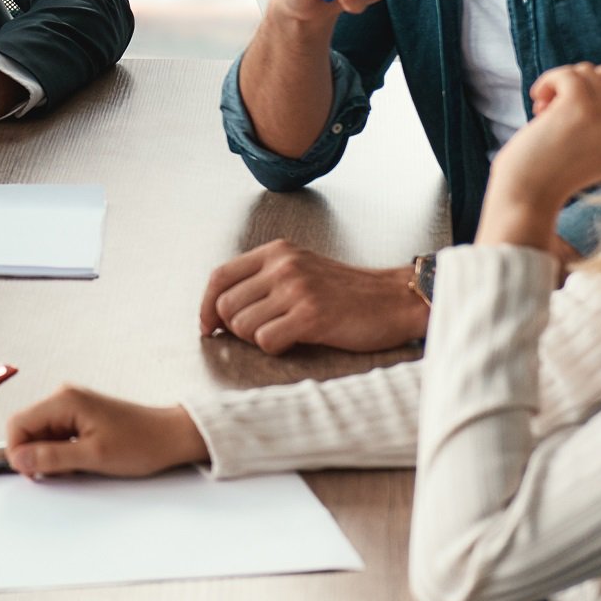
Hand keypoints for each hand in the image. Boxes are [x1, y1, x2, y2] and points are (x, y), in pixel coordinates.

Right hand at [5, 386, 206, 477]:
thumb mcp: (93, 457)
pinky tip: (82, 460)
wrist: (171, 436)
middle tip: (60, 473)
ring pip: (41, 434)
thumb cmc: (141, 443)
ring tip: (79, 465)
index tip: (31, 473)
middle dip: (36, 454)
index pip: (18, 423)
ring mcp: (72, 405)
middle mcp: (64, 397)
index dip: (17, 451)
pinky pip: (57, 435)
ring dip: (51, 455)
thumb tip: (19, 459)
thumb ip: (52, 458)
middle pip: (28, 428)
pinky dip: (62, 451)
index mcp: (64, 400)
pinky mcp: (80, 415)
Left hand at [199, 240, 427, 354]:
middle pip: (225, 307)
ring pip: (242, 326)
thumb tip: (216, 313)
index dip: (205, 306)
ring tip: (286, 333)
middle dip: (236, 329)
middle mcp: (282, 266)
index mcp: (275, 252)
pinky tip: (298, 340)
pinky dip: (277, 348)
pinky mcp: (311, 315)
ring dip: (259, 339)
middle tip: (263, 333)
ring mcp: (296, 289)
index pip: (219, 277)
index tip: (207, 327)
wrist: (395, 300)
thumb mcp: (300, 270)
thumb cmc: (346, 292)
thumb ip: (262, 282)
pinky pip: (266, 341)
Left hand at [482, 65, 600, 245]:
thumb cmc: (564, 164)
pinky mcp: (581, 108)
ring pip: (589, 72)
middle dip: (584, 85)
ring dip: (562, 86)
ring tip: (548, 112)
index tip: (587, 102)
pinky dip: (548, 81)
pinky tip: (539, 102)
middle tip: (561, 111)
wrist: (531, 194)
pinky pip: (569, 74)